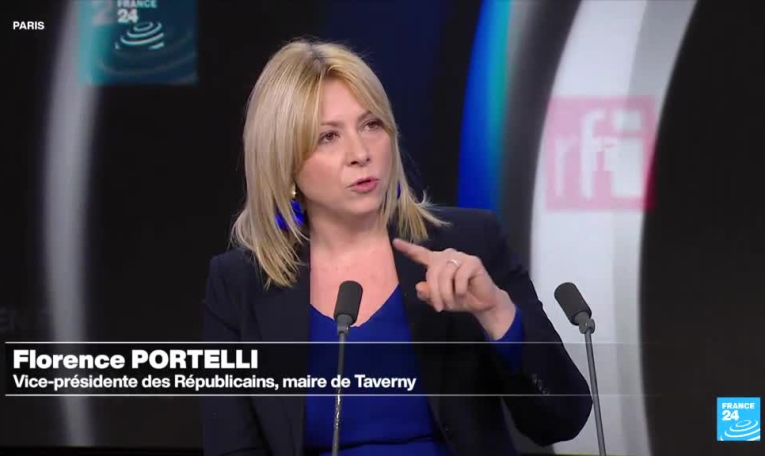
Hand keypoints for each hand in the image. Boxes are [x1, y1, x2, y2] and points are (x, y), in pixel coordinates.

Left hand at [392, 238, 510, 316]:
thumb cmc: (460, 299)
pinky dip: (459, 289)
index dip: (408, 249)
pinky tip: (463, 293)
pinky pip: (459, 276)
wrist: (482, 304)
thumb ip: (427, 294)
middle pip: (432, 271)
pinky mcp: (473, 262)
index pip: (420, 254)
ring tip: (451, 303)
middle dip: (434, 292)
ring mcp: (461, 257)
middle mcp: (447, 256)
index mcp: (437, 263)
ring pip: (445, 274)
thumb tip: (419, 286)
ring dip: (446, 293)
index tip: (395, 242)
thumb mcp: (439, 300)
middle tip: (438, 307)